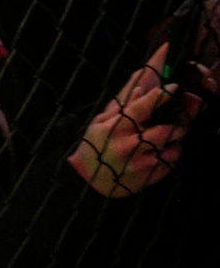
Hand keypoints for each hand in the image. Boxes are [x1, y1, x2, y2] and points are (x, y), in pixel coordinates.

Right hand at [71, 41, 211, 196]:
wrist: (87, 179)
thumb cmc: (93, 146)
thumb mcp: (100, 123)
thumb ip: (121, 108)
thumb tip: (139, 90)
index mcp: (114, 128)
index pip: (140, 108)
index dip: (159, 97)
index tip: (172, 88)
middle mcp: (127, 145)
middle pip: (163, 131)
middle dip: (177, 126)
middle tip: (179, 124)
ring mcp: (138, 163)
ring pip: (171, 150)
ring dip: (175, 145)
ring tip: (170, 142)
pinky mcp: (147, 177)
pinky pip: (169, 165)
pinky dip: (170, 158)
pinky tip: (161, 156)